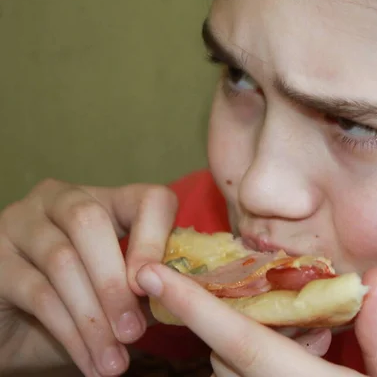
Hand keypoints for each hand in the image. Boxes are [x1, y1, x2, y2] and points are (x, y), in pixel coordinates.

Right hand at [0, 179, 177, 375]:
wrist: (15, 332)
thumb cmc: (77, 307)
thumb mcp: (118, 294)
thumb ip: (144, 287)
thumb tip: (178, 294)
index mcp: (104, 200)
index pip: (146, 198)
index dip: (155, 237)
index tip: (160, 284)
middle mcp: (59, 200)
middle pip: (91, 222)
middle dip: (115, 283)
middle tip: (133, 332)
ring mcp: (20, 223)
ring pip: (62, 262)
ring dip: (94, 318)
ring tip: (114, 362)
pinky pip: (38, 294)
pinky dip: (71, 334)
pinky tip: (91, 362)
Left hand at [136, 265, 376, 376]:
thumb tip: (374, 278)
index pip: (241, 342)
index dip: (195, 307)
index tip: (154, 274)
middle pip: (225, 355)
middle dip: (239, 322)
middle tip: (294, 318)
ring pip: (226, 373)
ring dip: (246, 349)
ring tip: (308, 348)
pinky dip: (251, 368)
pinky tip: (300, 365)